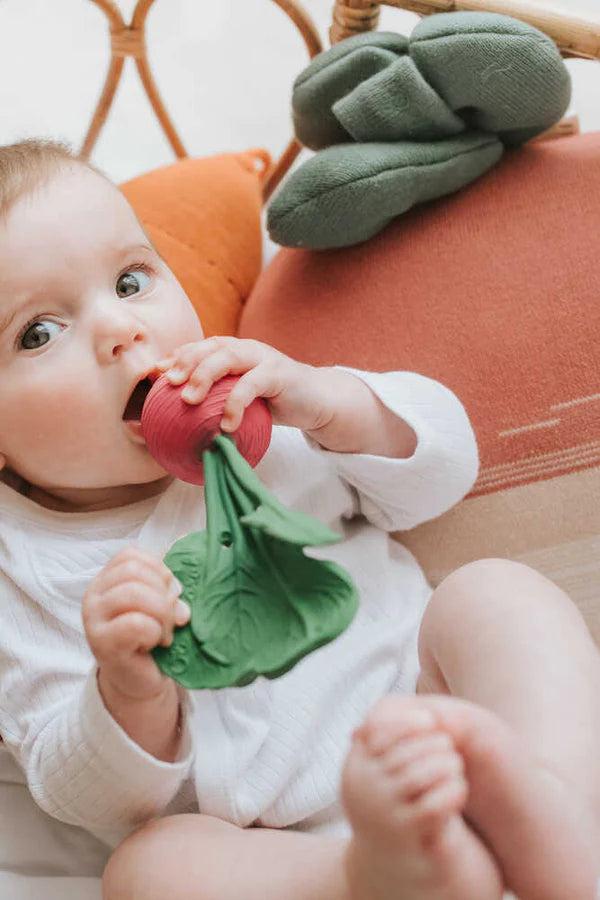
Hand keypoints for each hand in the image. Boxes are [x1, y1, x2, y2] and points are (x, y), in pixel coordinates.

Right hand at [82, 545, 190, 702]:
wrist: (141, 680)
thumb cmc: (153, 636)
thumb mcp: (161, 601)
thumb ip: (168, 578)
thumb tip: (191, 544)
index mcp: (107, 579)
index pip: (131, 555)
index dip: (160, 570)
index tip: (171, 594)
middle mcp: (94, 595)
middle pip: (135, 572)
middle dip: (164, 593)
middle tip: (173, 618)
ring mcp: (93, 619)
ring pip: (134, 593)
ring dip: (161, 613)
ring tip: (166, 632)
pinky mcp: (102, 644)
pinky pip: (135, 623)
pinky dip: (154, 631)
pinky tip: (156, 643)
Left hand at [154, 336, 337, 434]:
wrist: (317, 402)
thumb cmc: (273, 403)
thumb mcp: (240, 400)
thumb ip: (215, 402)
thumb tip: (177, 419)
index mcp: (234, 351)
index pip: (200, 347)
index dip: (176, 357)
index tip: (155, 375)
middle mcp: (246, 348)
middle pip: (210, 347)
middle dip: (185, 362)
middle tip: (167, 384)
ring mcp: (263, 358)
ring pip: (228, 357)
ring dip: (204, 376)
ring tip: (189, 400)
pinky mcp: (280, 374)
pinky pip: (252, 384)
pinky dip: (236, 403)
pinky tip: (226, 425)